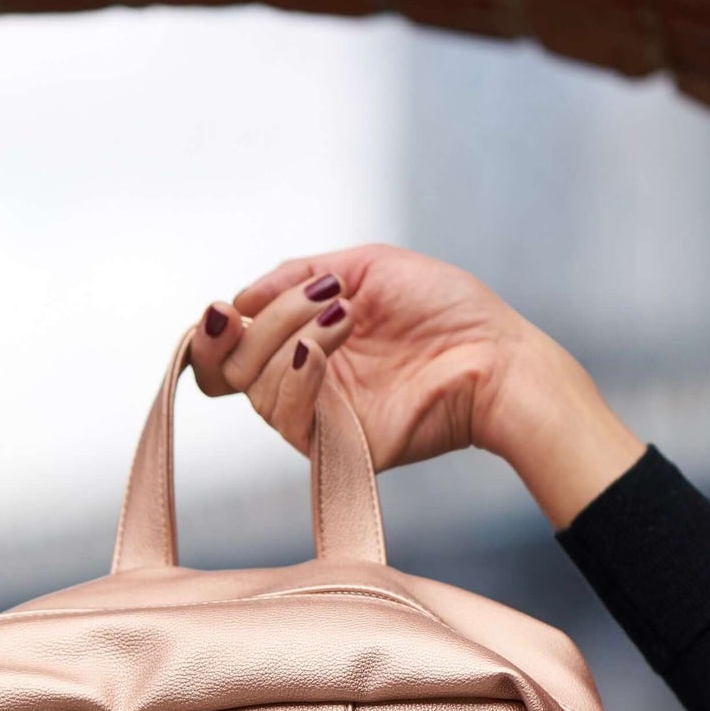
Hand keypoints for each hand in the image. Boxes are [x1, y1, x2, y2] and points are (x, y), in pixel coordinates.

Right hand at [186, 245, 644, 527]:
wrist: (495, 356)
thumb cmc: (446, 309)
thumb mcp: (366, 265)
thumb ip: (296, 275)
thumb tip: (239, 299)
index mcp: (304, 339)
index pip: (232, 348)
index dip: (214, 332)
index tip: (225, 310)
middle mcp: (305, 381)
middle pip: (232, 366)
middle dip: (263, 322)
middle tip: (318, 298)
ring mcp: (319, 414)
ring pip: (254, 385)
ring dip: (289, 335)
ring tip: (344, 315)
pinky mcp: (336, 445)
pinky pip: (287, 416)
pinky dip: (295, 374)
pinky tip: (322, 348)